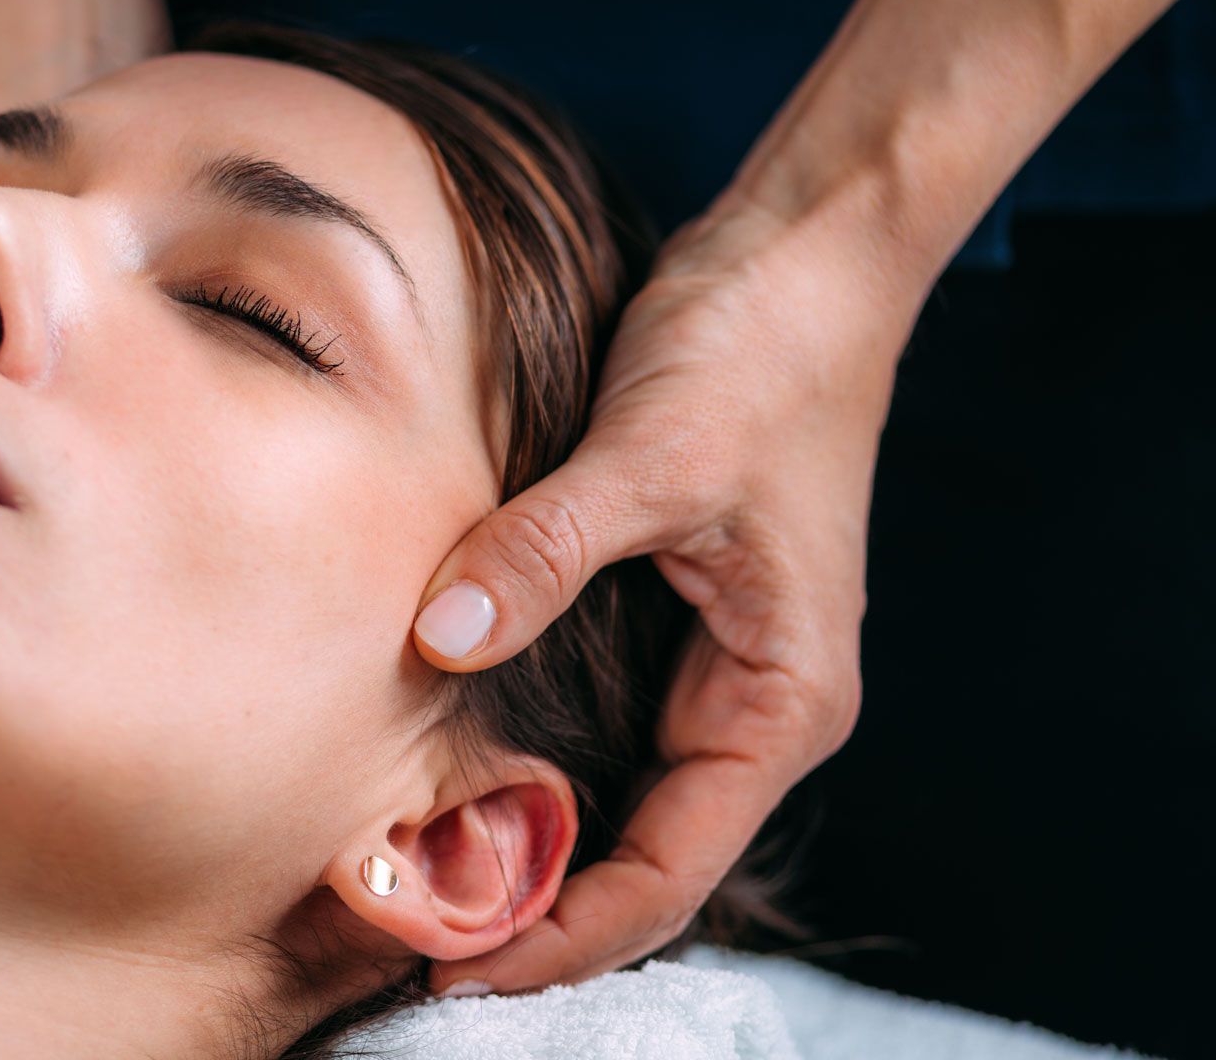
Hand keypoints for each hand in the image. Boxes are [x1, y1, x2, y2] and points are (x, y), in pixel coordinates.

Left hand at [417, 198, 913, 991]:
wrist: (804, 256)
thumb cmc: (765, 350)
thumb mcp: (653, 455)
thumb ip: (547, 551)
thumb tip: (443, 635)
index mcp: (784, 695)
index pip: (672, 866)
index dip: (566, 930)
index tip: (458, 960)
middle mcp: (755, 698)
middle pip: (645, 855)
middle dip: (541, 909)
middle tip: (411, 935)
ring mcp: (714, 659)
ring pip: (621, 798)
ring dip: (536, 844)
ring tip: (423, 878)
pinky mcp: (670, 609)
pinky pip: (603, 723)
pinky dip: (538, 764)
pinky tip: (457, 773)